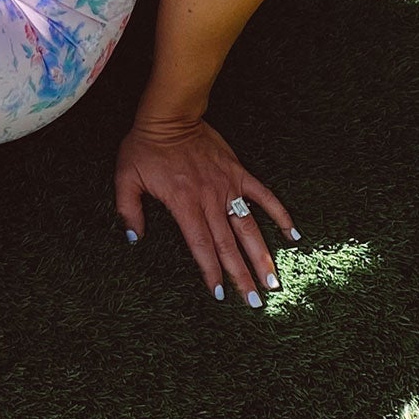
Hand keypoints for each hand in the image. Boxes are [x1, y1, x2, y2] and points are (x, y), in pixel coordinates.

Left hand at [114, 114, 296, 305]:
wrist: (170, 116)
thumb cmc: (145, 147)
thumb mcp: (125, 178)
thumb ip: (128, 210)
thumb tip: (135, 238)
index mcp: (183, 205)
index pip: (201, 246)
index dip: (211, 271)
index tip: (220, 293)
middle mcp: (209, 200)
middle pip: (228, 245)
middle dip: (242, 276)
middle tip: (256, 302)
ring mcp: (228, 186)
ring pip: (249, 227)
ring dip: (262, 255)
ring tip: (274, 281)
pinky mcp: (239, 173)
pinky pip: (264, 196)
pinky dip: (280, 214)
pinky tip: (293, 234)